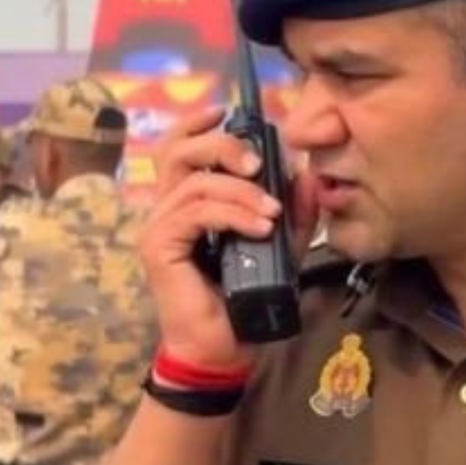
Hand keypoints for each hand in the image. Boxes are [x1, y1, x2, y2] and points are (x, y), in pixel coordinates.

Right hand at [144, 107, 319, 369]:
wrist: (223, 351)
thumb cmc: (244, 301)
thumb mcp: (280, 248)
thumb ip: (293, 214)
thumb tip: (306, 176)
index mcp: (187, 203)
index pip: (181, 147)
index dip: (200, 124)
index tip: (230, 113)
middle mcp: (167, 209)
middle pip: (178, 150)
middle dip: (222, 146)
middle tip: (258, 162)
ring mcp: (159, 227)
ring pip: (195, 183)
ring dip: (240, 191)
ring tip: (271, 213)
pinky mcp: (159, 247)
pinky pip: (194, 212)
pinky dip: (231, 213)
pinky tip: (259, 227)